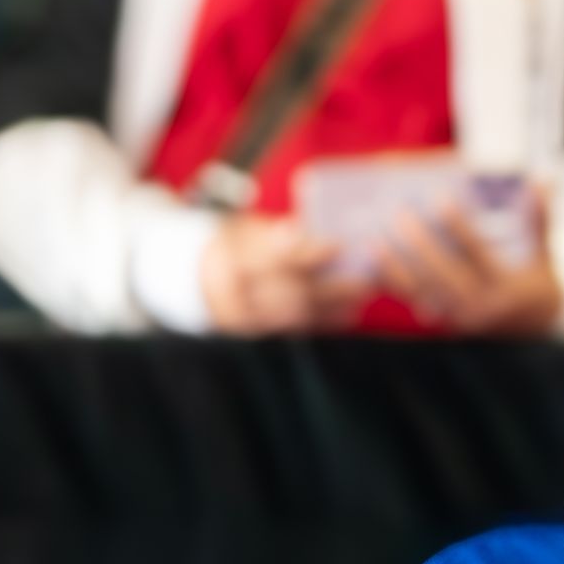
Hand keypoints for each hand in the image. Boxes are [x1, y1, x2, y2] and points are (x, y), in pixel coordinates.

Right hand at [200, 215, 364, 333]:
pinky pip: (294, 330)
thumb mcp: (244, 229)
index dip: (308, 252)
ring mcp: (244, 317)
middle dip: (332, 287)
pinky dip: (323, 321)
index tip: (339, 245)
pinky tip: (348, 312)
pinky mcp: (255, 334)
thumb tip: (305, 232)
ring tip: (364, 294)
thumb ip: (272, 234)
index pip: (274, 256)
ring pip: (296, 316)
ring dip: (334, 305)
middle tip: (367, 278)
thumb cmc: (233, 245)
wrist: (196, 278)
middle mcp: (235, 290)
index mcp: (230, 255)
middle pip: (291, 292)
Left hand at [373, 206, 563, 336]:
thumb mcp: (544, 257)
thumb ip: (539, 221)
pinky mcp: (447, 323)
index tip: (440, 200)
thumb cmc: (539, 288)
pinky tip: (376, 267)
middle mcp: (482, 309)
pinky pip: (416, 302)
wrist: (538, 334)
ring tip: (375, 243)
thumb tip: (542, 182)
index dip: (459, 227)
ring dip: (397, 269)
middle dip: (420, 246)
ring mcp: (461, 319)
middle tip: (399, 216)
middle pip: (444, 274)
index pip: (478, 254)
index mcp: (507, 290)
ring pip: (424, 292)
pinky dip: (395, 285)